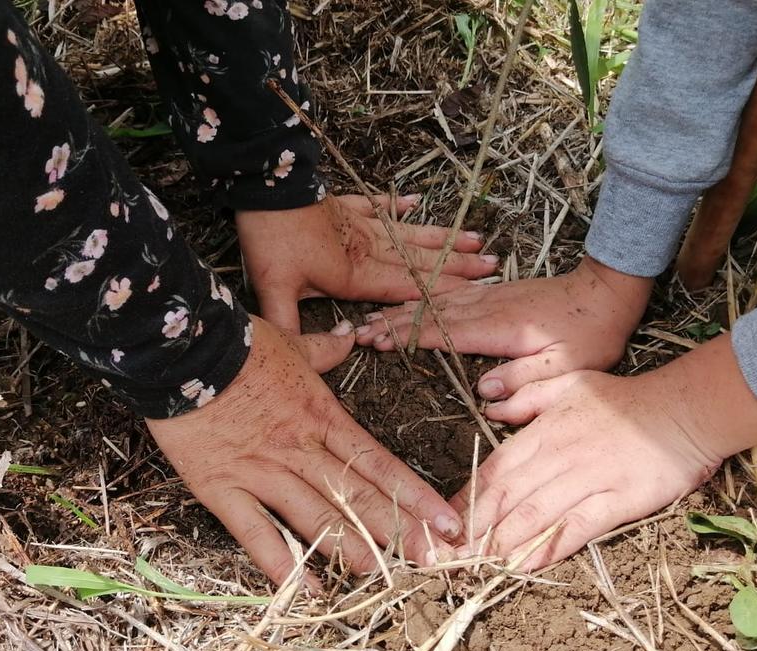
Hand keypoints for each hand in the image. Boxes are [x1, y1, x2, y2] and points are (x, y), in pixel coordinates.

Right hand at [146, 317, 463, 586]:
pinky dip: (280, 563)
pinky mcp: (223, 488)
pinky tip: (305, 589)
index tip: (448, 522)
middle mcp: (300, 450)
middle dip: (396, 531)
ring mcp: (262, 471)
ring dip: (348, 549)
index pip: (379, 463)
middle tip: (429, 561)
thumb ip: (323, 349)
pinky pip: (256, 532)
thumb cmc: (235, 342)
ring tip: (378, 576)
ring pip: (315, 518)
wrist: (180, 350)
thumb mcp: (288, 341)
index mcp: (321, 416)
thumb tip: (349, 336)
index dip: (416, 496)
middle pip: (357, 497)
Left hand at [236, 194, 497, 333]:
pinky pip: (380, 206)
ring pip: (410, 234)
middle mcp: (367, 249)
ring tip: (474, 239)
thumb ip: (292, 328)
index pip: (406, 288)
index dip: (441, 292)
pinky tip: (418, 204)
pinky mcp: (346, 206)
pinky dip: (399, 206)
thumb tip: (309, 358)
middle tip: (492, 267)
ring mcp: (359, 224)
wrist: (263, 186)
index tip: (475, 293)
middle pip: (420, 261)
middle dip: (458, 266)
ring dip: (442, 239)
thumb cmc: (269, 238)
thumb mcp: (274, 289)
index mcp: (355, 274)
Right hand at [355, 256, 653, 403]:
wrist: (608, 292)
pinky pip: (452, 295)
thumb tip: (483, 390)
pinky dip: (426, 300)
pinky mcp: (497, 293)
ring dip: (404, 310)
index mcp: (501, 329)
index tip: (374, 341)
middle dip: (392, 323)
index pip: (442, 333)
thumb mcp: (567, 368)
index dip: (406, 338)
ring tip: (374, 316)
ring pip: (437, 302)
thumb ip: (525, 380)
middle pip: (430, 314)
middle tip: (359, 330)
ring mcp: (492, 297)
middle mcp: (490, 308)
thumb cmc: (592, 335)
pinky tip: (412, 303)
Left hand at [451, 335, 756, 569]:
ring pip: (535, 515)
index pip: (495, 469)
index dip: (469, 498)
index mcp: (544, 430)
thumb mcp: (570, 382)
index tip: (446, 522)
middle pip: (508, 496)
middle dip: (476, 528)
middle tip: (452, 554)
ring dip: (503, 542)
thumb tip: (490, 407)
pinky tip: (524, 565)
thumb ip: (527, 395)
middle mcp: (559, 455)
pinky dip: (548, 548)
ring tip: (478, 565)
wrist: (684, 410)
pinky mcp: (618, 501)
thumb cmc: (626, 398)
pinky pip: (576, 528)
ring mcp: (589, 478)